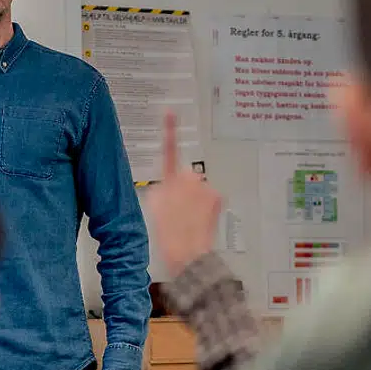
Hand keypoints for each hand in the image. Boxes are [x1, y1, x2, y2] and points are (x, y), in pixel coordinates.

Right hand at [147, 111, 221, 275]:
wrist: (189, 256)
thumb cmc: (169, 237)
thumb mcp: (153, 210)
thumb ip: (159, 189)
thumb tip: (167, 184)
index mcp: (170, 180)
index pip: (169, 150)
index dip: (169, 131)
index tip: (170, 113)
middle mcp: (190, 179)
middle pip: (186, 175)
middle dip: (184, 187)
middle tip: (176, 210)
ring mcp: (205, 188)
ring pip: (199, 188)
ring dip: (195, 199)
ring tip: (187, 220)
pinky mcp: (217, 198)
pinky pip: (209, 197)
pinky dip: (205, 206)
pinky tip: (199, 221)